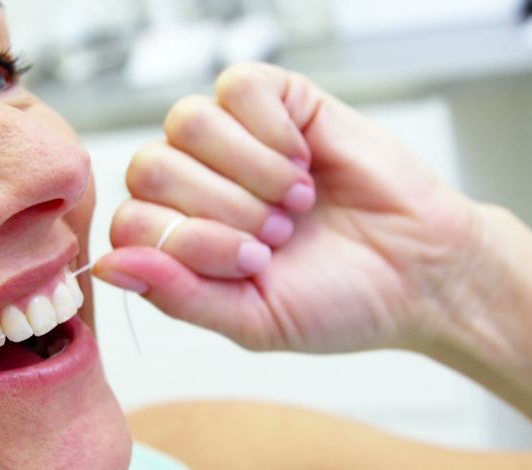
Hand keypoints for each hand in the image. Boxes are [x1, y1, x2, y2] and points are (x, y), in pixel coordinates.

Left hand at [96, 63, 484, 352]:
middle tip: (278, 235)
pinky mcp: (280, 102)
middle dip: (220, 210)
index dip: (185, 241)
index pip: (131, 221)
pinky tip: (303, 160)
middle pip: (152, 167)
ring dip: (247, 171)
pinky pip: (238, 87)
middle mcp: (198, 184)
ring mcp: (235, 139)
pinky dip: (270, 129)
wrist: (420, 272)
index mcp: (180, 238)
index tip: (252, 263)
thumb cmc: (338, 301)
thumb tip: (110, 267)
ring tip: (294, 201)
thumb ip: (179, 296)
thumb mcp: (252, 320)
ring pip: (187, 122)